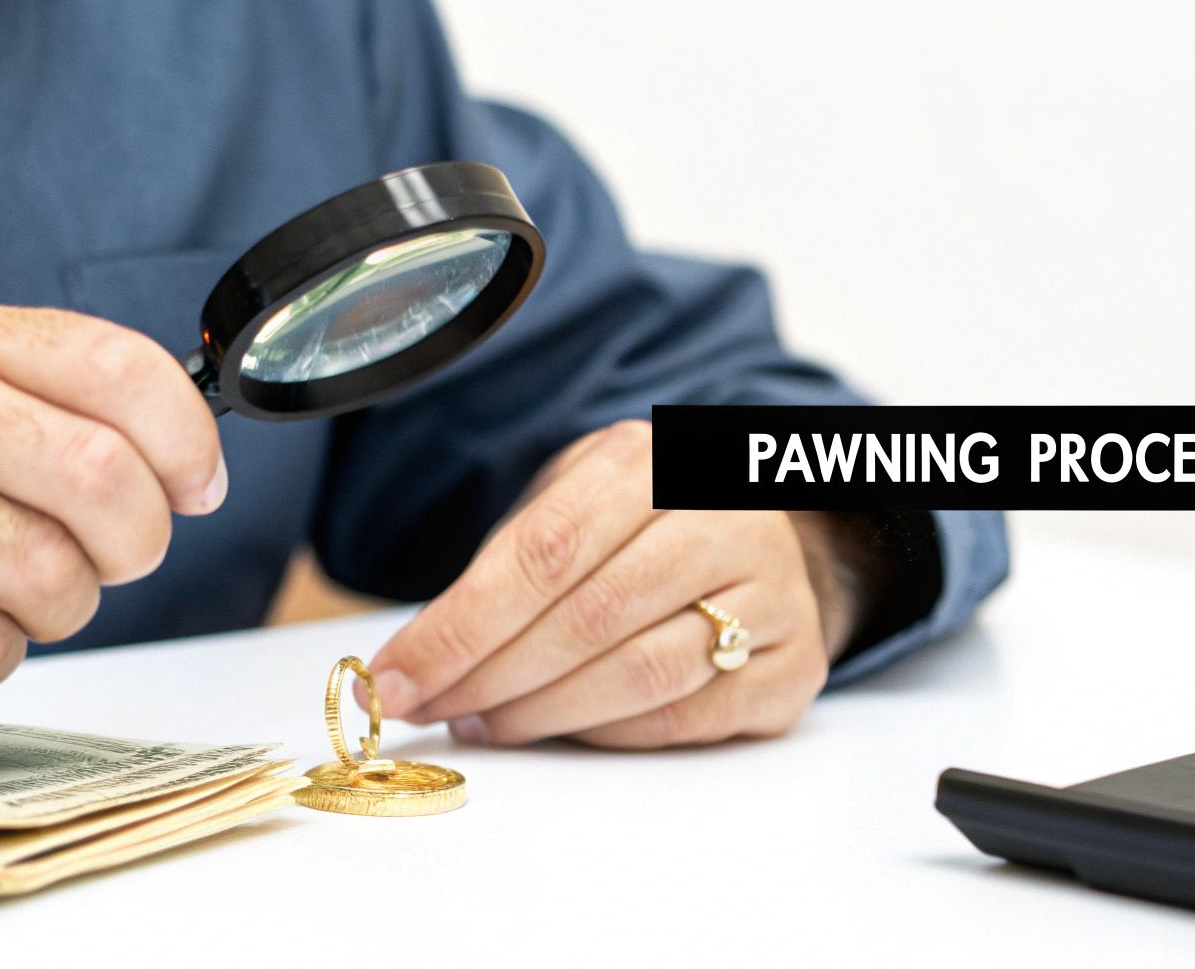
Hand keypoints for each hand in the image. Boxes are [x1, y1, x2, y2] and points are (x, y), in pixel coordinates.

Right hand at [0, 301, 224, 692]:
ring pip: (50, 573)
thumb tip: (192, 466)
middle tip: (117, 558)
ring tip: (20, 592)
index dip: (187, 438)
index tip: (198, 487)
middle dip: (139, 540)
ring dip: (64, 605)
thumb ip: (57, 403)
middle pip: (100, 476)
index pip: (116, 365)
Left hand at [365, 420, 861, 748]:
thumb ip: (507, 564)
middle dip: (490, 676)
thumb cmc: (647, 526)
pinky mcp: (793, 668)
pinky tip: (563, 729)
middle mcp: (725, 520)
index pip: (545, 550)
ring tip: (488, 722)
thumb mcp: (578, 499)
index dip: (462, 623)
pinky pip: (685, 717)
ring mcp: (773, 594)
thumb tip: (417, 657)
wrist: (777, 539)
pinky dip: (609, 732)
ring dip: (544, 712)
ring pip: (639, 673)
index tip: (400, 674)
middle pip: (588, 617)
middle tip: (432, 709)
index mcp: (654, 462)